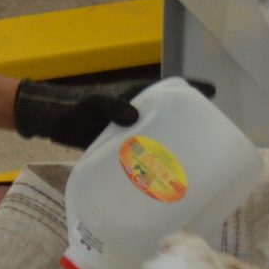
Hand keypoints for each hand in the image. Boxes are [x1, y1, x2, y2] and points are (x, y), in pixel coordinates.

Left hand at [12, 78, 214, 150]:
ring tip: (194, 164)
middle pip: (171, 116)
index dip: (192, 89)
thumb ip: (110, 106)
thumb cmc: (75, 109)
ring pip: (160, 137)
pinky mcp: (125, 149)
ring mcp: (134, 132)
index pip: (170, 89)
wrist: (55, 125)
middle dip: (190, 124)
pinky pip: (146, 154)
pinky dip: (156, 163)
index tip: (213, 92)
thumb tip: (133, 116)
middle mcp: (140, 113)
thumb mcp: (92, 104)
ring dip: (174, 147)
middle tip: (209, 138)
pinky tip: (164, 180)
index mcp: (137, 96)